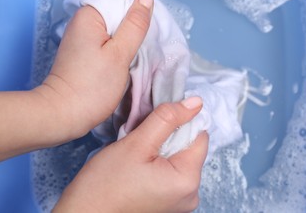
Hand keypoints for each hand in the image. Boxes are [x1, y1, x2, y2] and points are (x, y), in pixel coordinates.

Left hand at [34, 0, 153, 140]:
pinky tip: (127, 62)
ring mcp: (83, 38)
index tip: (149, 34)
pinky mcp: (85, 52)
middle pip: (119, 15)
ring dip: (129, 41)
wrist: (63, 115)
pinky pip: (109, 43)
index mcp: (90, 15)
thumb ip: (135, 24)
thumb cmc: (92, 86)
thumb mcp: (120, 53)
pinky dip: (120, 50)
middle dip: (135, 28)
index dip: (139, 13)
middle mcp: (83, 22)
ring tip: (138, 57)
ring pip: (116, 30)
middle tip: (146, 48)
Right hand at [53, 97, 208, 212]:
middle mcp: (191, 194)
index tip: (156, 124)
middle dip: (168, 137)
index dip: (179, 122)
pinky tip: (138, 168)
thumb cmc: (105, 184)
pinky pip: (170, 173)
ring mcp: (180, 202)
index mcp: (189, 180)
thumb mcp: (137, 144)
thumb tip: (196, 102)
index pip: (199, 136)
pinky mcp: (168, 204)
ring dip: (161, 150)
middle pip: (189, 148)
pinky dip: (157, 164)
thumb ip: (167, 119)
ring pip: (178, 159)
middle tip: (142, 141)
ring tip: (137, 156)